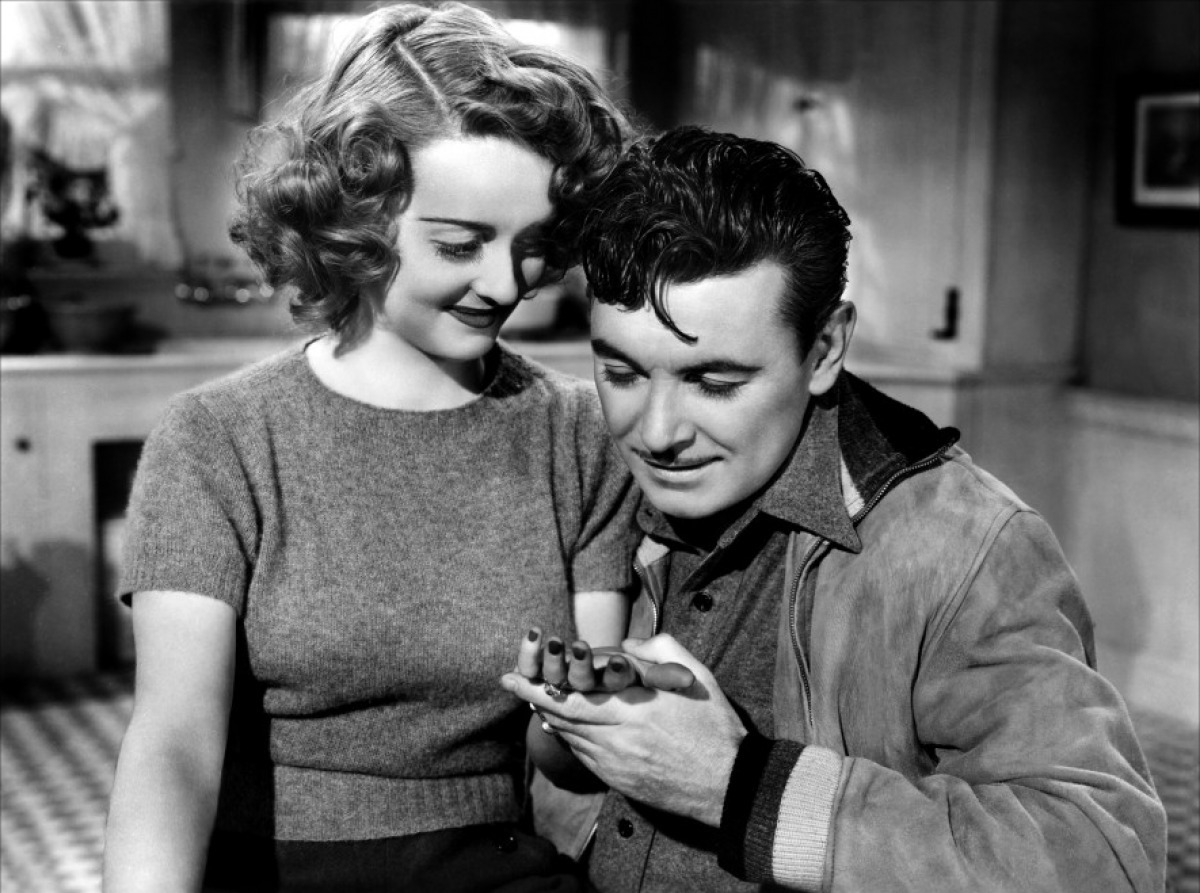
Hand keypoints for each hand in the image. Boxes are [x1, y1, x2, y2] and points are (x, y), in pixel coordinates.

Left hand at [502, 634, 746, 825]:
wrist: (730, 785)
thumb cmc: (715, 727)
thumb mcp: (694, 677)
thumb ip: (659, 651)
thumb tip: (625, 644)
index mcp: (636, 709)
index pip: (574, 696)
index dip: (540, 685)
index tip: (514, 673)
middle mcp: (618, 738)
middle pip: (563, 716)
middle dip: (533, 696)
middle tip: (509, 680)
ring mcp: (616, 764)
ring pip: (570, 736)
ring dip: (549, 715)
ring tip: (532, 696)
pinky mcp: (618, 781)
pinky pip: (582, 755)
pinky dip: (568, 736)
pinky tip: (561, 724)